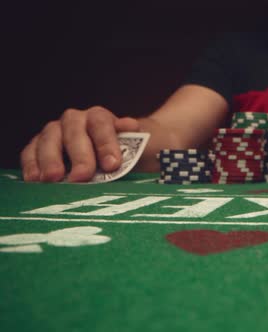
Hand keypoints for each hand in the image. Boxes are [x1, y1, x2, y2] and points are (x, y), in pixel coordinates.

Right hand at [20, 106, 139, 181]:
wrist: (120, 155)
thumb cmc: (129, 153)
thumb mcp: (138, 147)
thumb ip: (135, 142)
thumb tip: (130, 127)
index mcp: (100, 117)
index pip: (101, 125)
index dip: (106, 143)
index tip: (112, 165)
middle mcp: (75, 120)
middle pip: (73, 132)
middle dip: (79, 155)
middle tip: (82, 176)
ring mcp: (55, 132)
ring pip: (49, 140)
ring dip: (50, 160)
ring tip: (53, 179)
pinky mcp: (39, 148)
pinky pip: (31, 152)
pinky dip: (32, 165)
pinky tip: (35, 180)